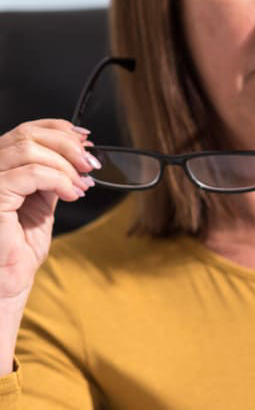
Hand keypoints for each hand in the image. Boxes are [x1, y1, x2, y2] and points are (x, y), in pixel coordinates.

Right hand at [0, 120, 96, 301]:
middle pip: (26, 135)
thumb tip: (76, 158)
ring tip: (81, 185)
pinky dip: (59, 179)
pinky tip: (71, 193)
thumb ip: (51, 178)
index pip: (24, 131)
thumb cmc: (18, 249)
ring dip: (66, 165)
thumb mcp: (41, 204)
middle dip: (67, 145)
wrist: (6, 280)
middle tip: (90, 165)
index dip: (58, 129)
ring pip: (28, 149)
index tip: (87, 140)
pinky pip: (30, 173)